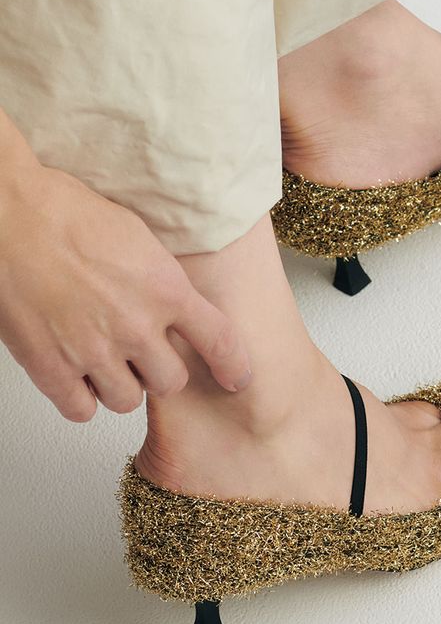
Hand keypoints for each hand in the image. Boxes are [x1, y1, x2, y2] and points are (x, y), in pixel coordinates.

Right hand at [0, 144, 250, 421]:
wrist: (10, 213)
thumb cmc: (67, 215)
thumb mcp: (140, 239)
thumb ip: (164, 282)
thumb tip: (176, 307)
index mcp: (165, 289)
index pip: (219, 341)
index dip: (232, 367)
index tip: (236, 379)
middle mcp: (136, 325)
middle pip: (172, 382)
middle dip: (159, 371)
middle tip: (140, 353)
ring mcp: (93, 350)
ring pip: (127, 401)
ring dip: (119, 386)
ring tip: (102, 359)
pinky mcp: (51, 367)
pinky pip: (82, 410)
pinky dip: (80, 398)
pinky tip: (75, 375)